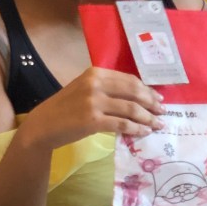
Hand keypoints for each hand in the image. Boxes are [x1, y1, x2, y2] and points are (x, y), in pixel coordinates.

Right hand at [20, 67, 163, 152]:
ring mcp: (94, 102)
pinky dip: (136, 128)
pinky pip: (122, 124)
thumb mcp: (84, 90)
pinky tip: (143, 132)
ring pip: (131, 109)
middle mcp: (95, 84)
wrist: (43, 125)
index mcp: (95, 73)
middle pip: (134, 92)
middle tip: (163, 112)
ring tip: (157, 125)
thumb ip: (106, 89)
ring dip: (148, 118)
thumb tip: (136, 97)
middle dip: (152, 103)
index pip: (129, 79)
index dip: (147, 89)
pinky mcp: (93, 121)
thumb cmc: (65, 109)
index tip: (158, 98)